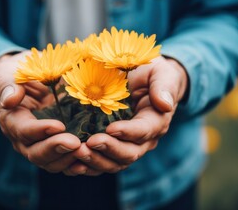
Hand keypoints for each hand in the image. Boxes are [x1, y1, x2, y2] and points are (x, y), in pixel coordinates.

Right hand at [0, 52, 81, 172]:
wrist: (29, 80)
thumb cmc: (17, 75)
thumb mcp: (8, 74)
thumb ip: (8, 86)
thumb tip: (9, 100)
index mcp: (12, 121)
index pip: (24, 131)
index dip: (40, 130)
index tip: (59, 125)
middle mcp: (24, 140)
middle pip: (37, 153)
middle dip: (56, 149)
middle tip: (75, 143)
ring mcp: (41, 146)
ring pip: (52, 162)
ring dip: (68, 159)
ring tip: (85, 150)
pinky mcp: (57, 147)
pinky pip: (65, 162)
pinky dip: (76, 163)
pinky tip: (89, 160)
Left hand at [68, 57, 187, 174]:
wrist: (142, 81)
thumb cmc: (152, 74)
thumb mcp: (161, 73)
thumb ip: (163, 86)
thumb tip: (164, 104)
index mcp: (156, 121)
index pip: (144, 131)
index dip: (128, 132)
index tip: (111, 128)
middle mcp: (143, 139)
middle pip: (129, 153)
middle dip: (109, 149)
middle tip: (89, 143)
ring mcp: (126, 146)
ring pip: (114, 163)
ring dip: (95, 160)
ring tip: (77, 152)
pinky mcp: (111, 147)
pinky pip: (101, 162)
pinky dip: (88, 165)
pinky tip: (73, 164)